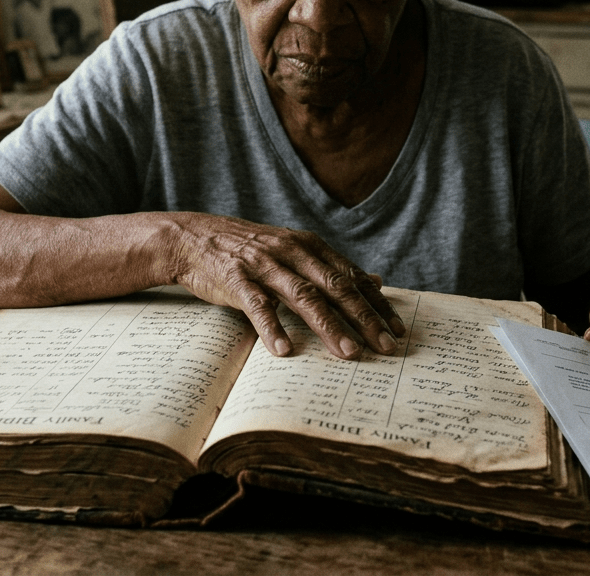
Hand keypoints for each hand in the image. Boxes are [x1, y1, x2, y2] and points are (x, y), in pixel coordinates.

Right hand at [165, 213, 404, 359]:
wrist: (192, 236)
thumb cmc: (248, 248)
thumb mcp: (294, 250)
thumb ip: (333, 267)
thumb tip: (377, 280)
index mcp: (309, 246)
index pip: (352, 277)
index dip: (377, 304)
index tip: (398, 329)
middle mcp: (292, 252)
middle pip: (336, 287)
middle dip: (364, 318)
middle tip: (385, 346)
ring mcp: (264, 265)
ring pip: (303, 296)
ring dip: (328, 326)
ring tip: (348, 352)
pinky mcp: (236, 278)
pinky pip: (257, 305)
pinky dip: (272, 327)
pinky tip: (285, 350)